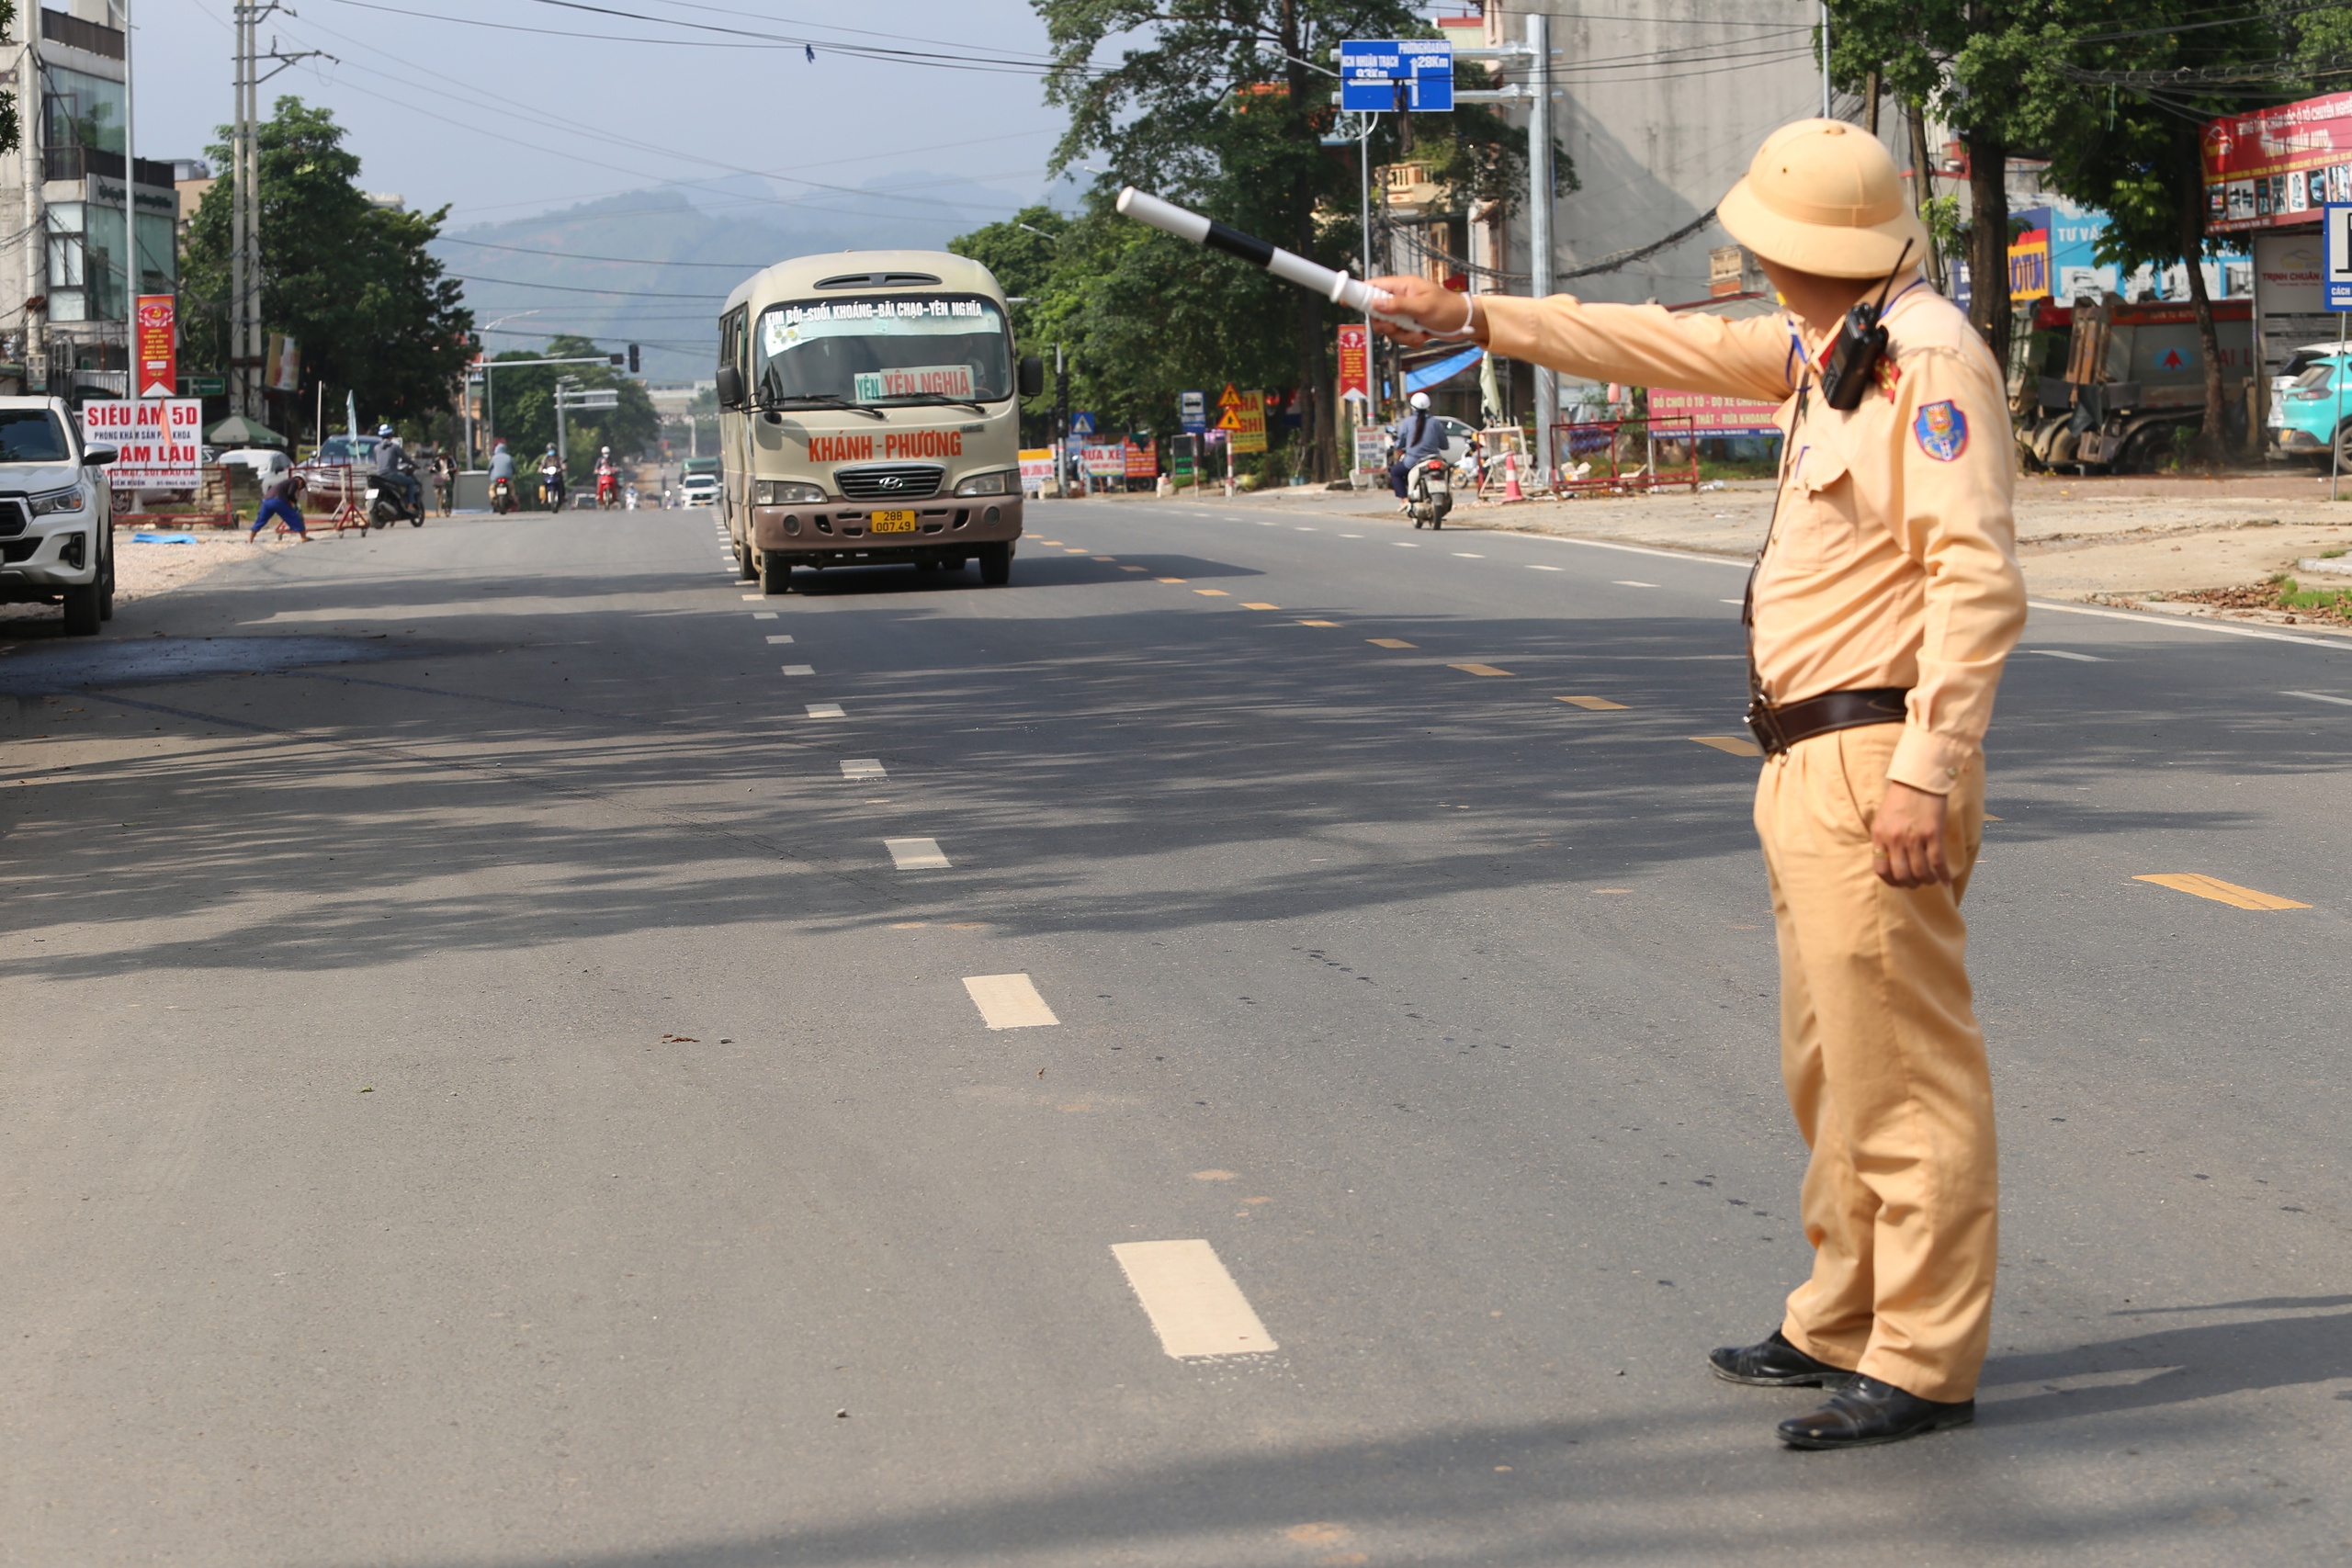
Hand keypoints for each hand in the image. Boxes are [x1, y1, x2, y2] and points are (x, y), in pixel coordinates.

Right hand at [1362, 275, 1476, 345]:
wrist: (1465, 322)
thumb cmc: (1449, 308)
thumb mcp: (1423, 306)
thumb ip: (1398, 305)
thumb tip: (1376, 304)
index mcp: (1402, 286)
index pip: (1373, 287)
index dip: (1357, 293)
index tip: (1345, 300)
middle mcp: (1400, 299)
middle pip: (1376, 312)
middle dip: (1386, 324)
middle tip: (1398, 326)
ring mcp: (1404, 313)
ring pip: (1387, 328)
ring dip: (1401, 335)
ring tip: (1417, 332)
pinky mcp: (1409, 326)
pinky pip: (1399, 336)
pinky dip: (1410, 340)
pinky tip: (1422, 335)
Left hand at [1872, 781, 1950, 887]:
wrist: (1919, 779)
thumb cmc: (1901, 797)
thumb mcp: (1883, 818)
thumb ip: (1884, 838)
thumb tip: (1889, 860)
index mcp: (1880, 835)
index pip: (1881, 870)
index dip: (1891, 882)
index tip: (1900, 883)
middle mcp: (1895, 839)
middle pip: (1902, 875)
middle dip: (1910, 884)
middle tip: (1917, 882)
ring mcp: (1914, 837)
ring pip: (1920, 872)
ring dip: (1927, 880)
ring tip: (1931, 880)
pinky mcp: (1933, 834)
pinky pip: (1937, 862)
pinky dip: (1942, 875)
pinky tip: (1946, 881)